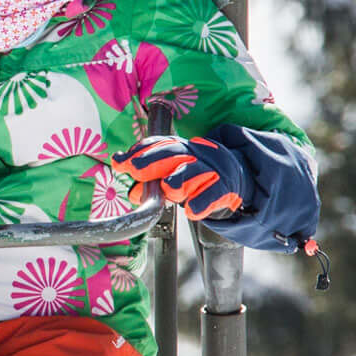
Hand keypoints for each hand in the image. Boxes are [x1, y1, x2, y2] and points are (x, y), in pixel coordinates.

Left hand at [112, 135, 248, 222]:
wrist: (236, 175)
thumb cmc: (195, 175)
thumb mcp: (172, 174)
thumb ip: (151, 180)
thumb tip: (134, 192)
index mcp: (178, 148)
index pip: (156, 145)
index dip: (138, 152)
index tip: (119, 161)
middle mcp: (194, 154)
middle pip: (172, 153)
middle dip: (151, 160)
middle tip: (135, 169)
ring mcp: (210, 169)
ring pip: (193, 171)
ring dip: (179, 179)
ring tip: (168, 188)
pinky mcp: (225, 186)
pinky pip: (213, 193)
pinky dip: (202, 201)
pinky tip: (192, 211)